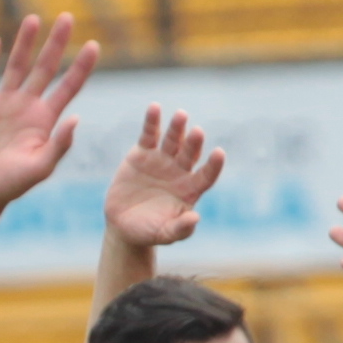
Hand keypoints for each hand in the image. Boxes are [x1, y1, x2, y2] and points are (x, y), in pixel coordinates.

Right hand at [0, 13, 96, 212]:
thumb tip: (76, 117)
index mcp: (45, 118)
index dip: (81, 66)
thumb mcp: (40, 168)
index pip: (69, 86)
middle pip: (46, 67)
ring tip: (34, 19)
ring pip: (17, 65)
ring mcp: (3, 102)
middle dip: (56, 43)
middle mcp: (27, 105)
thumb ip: (59, 145)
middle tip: (68, 18)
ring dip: (25, 43)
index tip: (94, 45)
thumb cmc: (11, 184)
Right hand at [104, 108, 223, 253]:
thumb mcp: (165, 234)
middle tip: (197, 132)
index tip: (219, 153)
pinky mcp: (143, 153)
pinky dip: (152, 122)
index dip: (213, 165)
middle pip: (190, 153)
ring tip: (181, 115)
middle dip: (194, 143)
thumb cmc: (149, 232)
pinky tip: (154, 108)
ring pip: (173, 140)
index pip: (207, 174)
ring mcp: (162, 160)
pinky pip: (149, 135)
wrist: (123, 225)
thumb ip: (181, 229)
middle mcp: (180, 171)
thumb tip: (196, 219)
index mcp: (190, 189)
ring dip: (177, 128)